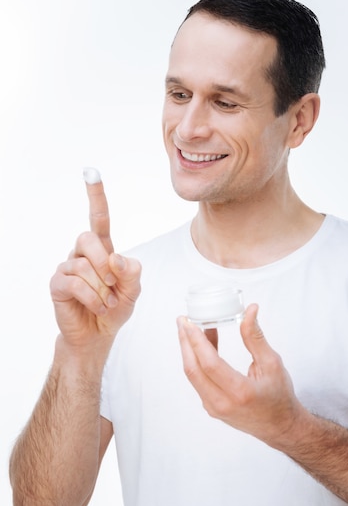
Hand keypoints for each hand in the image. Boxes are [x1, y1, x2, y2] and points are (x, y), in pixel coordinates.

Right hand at [50, 173, 140, 348]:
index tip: (90, 171)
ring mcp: (68, 267)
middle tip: (114, 285)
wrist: (98, 334)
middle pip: (89, 237)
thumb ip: (132, 272)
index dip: (95, 195)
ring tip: (107, 303)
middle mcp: (83, 253)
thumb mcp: (133, 291)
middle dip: (105, 262)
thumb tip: (115, 256)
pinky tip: (97, 306)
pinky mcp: (57, 284)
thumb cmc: (114, 308)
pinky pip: (74, 282)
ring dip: (102, 288)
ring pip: (84, 264)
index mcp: (103, 249)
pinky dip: (92, 297)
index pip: (99, 217)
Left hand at [177, 304, 303, 448]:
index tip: (190, 322)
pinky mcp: (211, 407)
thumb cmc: (279, 396)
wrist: (280, 427)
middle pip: (193, 369)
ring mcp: (213, 408)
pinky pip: (198, 380)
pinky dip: (197, 360)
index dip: (197, 341)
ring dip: (190, 350)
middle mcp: (222, 403)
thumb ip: (255, 337)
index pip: (209, 363)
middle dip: (185, 342)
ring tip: (191, 329)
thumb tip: (249, 311)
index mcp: (240, 392)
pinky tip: (203, 344)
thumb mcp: (272, 363)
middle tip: (183, 321)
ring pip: (193, 375)